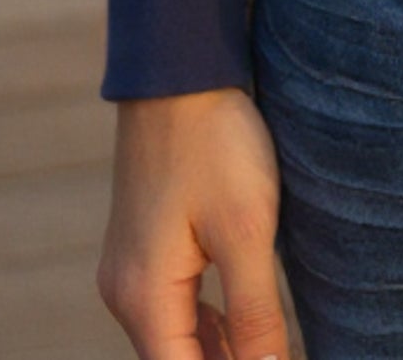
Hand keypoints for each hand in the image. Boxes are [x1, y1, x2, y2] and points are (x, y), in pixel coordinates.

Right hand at [98, 88, 289, 359]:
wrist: (178, 71)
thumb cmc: (215, 143)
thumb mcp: (246, 231)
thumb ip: (256, 313)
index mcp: (144, 298)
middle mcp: (124, 293)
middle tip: (278, 353)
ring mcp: (128, 268)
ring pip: (174, 338)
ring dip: (218, 354)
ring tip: (267, 348)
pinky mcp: (141, 244)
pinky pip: (171, 306)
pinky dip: (206, 325)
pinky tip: (240, 324)